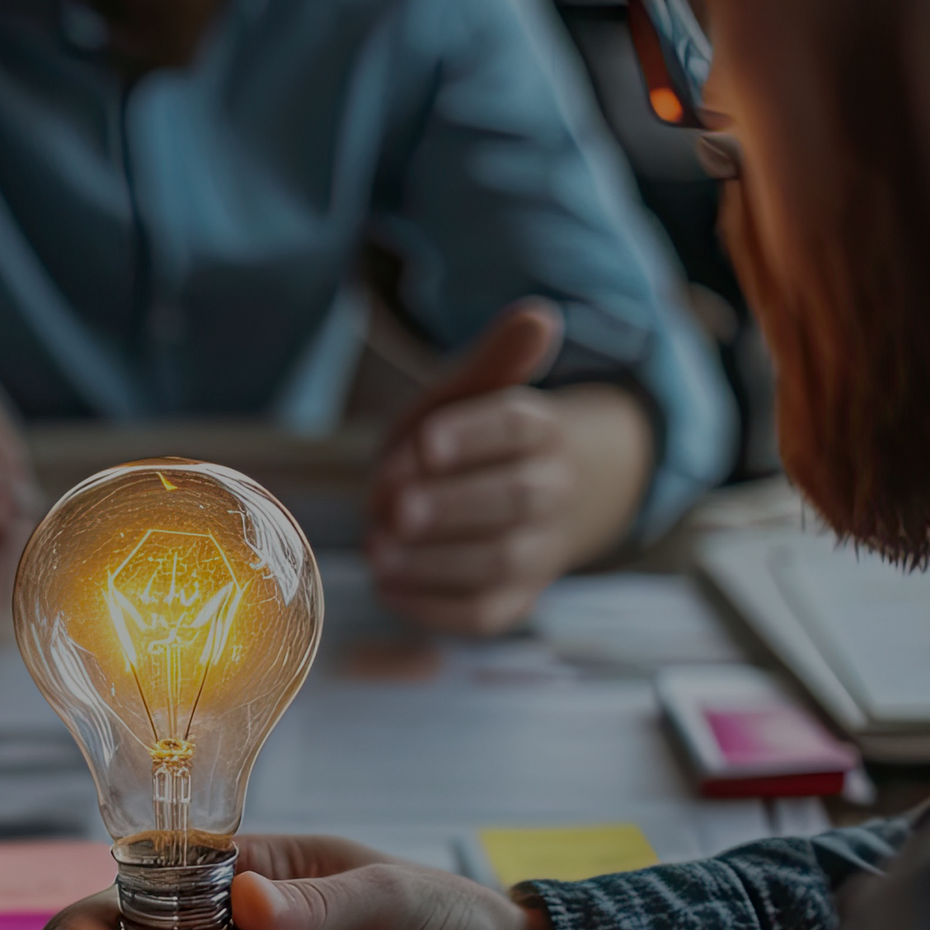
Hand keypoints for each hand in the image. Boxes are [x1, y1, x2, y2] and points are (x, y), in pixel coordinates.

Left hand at [368, 301, 655, 635]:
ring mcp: (535, 554)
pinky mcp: (511, 603)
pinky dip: (435, 608)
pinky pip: (482, 614)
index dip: (473, 436)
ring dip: (436, 560)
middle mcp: (551, 494)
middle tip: (397, 509)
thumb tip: (540, 315)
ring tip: (378, 550)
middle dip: (454, 505)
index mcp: (542, 431)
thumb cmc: (473, 441)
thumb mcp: (473, 395)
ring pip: (499, 562)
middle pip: (517, 499)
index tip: (426, 444)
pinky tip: (387, 586)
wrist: (522, 502)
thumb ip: (493, 362)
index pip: (518, 426)